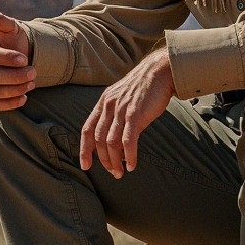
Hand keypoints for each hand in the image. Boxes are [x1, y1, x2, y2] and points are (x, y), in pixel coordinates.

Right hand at [0, 12, 35, 110]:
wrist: (14, 59)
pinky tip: (24, 98)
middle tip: (34, 73)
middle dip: (14, 76)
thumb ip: (5, 23)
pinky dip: (9, 104)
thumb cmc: (12, 42)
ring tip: (32, 84)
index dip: (7, 58)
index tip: (25, 59)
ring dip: (14, 90)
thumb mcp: (12, 30)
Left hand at [80, 49, 175, 178]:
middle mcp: (108, 107)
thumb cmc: (143, 89)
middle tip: (111, 172)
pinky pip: (128, 140)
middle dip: (103, 160)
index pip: (87, 130)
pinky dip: (129, 155)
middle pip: (98, 139)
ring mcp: (121, 110)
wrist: (159, 72)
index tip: (85, 165)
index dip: (84, 149)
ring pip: (111, 142)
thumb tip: (115, 142)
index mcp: (103, 104)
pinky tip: (132, 165)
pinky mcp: (135, 114)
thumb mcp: (122, 100)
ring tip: (120, 172)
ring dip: (115, 161)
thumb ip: (115, 117)